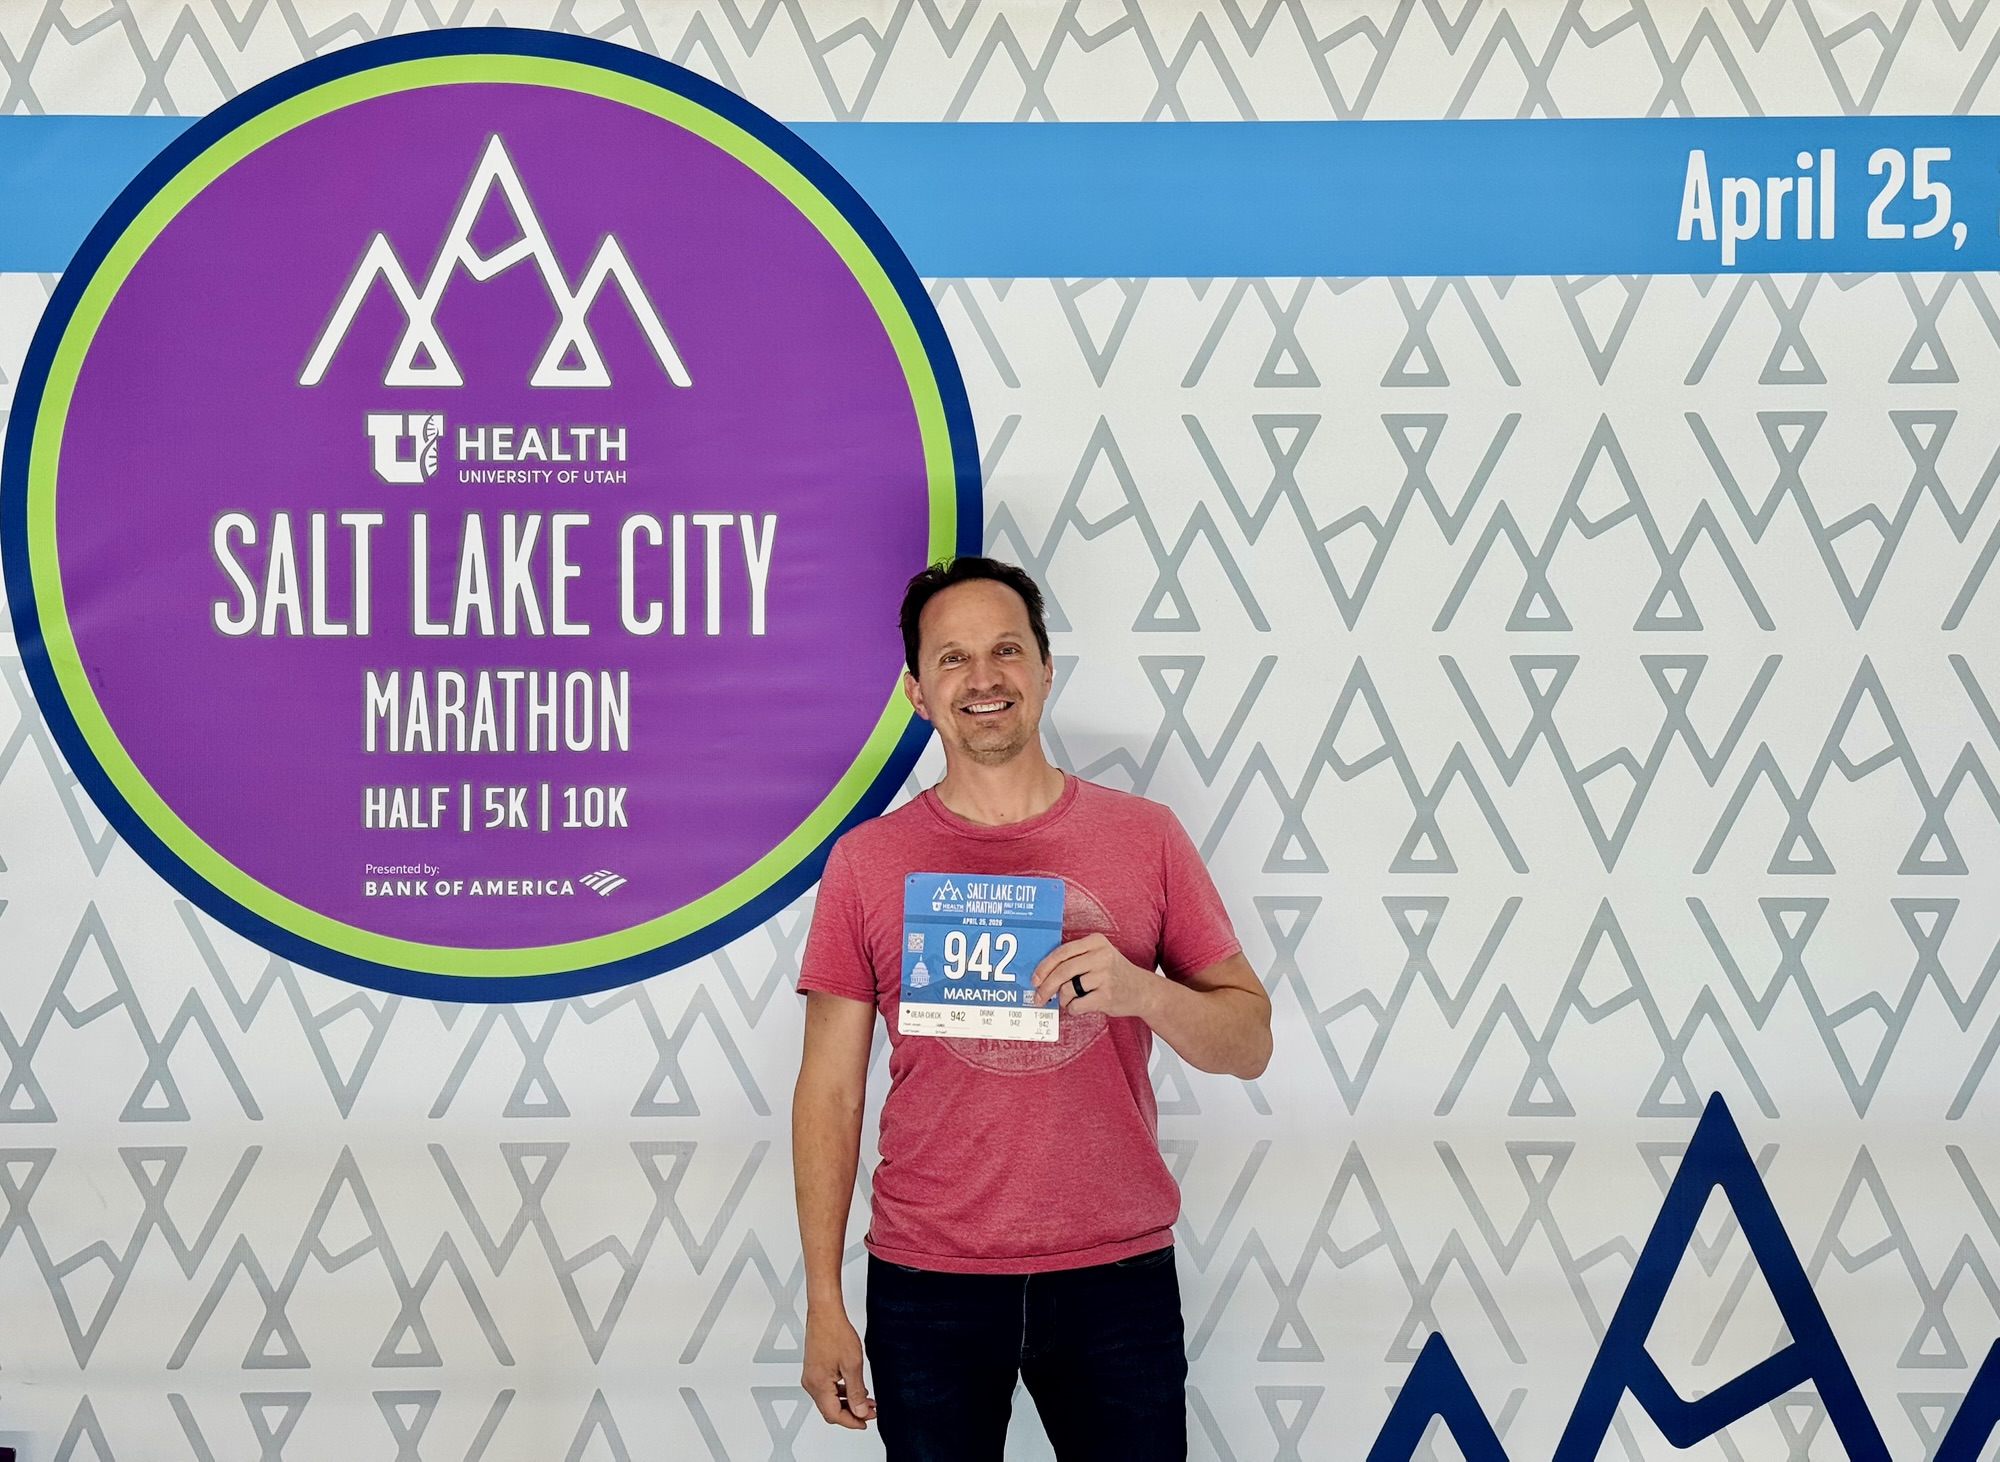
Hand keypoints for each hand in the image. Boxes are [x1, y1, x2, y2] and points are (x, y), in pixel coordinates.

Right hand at [802, 1308, 873, 1427]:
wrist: (825, 1312)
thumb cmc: (835, 1332)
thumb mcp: (853, 1365)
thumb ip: (856, 1392)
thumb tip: (859, 1412)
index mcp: (818, 1385)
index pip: (834, 1415)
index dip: (852, 1421)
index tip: (866, 1421)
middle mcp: (811, 1383)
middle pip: (830, 1410)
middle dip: (851, 1413)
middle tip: (870, 1411)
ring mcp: (811, 1376)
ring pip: (829, 1400)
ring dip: (848, 1402)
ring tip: (866, 1400)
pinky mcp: (814, 1370)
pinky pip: (827, 1389)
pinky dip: (841, 1392)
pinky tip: (855, 1389)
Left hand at [1029, 933, 1156, 1018]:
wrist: (1142, 991)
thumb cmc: (1114, 973)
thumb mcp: (1098, 955)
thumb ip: (1075, 958)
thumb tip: (1041, 973)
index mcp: (1095, 941)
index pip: (1061, 952)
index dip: (1044, 967)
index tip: (1034, 979)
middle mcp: (1100, 955)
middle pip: (1062, 971)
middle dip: (1046, 987)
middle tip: (1038, 997)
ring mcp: (1104, 975)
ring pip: (1067, 989)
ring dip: (1063, 999)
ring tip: (1071, 999)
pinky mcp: (1107, 995)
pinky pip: (1077, 1005)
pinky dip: (1073, 1008)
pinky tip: (1081, 1005)